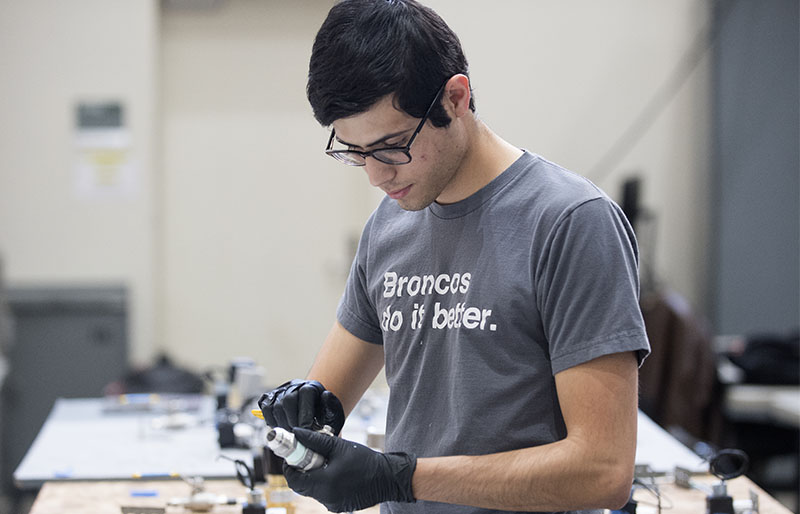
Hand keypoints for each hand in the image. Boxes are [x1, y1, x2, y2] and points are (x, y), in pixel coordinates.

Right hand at [258, 379, 344, 434]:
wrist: (315, 414)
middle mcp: (295, 385)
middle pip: (287, 401)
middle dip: (292, 422)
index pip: (305, 395)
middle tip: (296, 436)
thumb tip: (326, 395)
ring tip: (290, 435)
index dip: (304, 416)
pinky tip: (281, 428)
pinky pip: (266, 409)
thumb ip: (332, 407)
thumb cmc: (324, 416)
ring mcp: (281, 391)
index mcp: (312, 386)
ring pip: (275, 406)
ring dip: (282, 424)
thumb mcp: (333, 414)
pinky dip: (271, 421)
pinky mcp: (270, 398)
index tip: (306, 431)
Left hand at [283, 428, 415, 512]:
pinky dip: (323, 483)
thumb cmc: (365, 461)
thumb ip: (315, 440)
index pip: (295, 480)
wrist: (388, 477)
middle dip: (301, 471)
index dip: (289, 467)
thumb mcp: (339, 447)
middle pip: (302, 486)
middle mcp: (326, 498)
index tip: (292, 455)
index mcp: (325, 483)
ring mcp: (333, 504)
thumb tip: (297, 433)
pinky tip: (334, 471)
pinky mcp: (339, 506)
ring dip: (313, 476)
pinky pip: (324, 494)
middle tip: (307, 456)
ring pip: (312, 490)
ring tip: (325, 462)